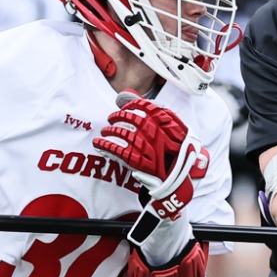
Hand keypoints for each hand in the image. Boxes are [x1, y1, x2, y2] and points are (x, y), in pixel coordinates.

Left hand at [93, 93, 208, 220]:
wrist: (179, 180)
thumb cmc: (174, 152)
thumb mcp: (171, 130)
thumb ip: (151, 111)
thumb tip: (123, 95)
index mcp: (170, 125)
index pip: (149, 107)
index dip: (134, 104)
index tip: (126, 106)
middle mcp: (161, 135)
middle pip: (135, 119)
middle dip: (120, 116)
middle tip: (112, 117)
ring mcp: (151, 149)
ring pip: (125, 134)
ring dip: (111, 130)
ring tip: (105, 131)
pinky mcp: (140, 163)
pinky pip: (118, 151)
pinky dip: (105, 145)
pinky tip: (98, 143)